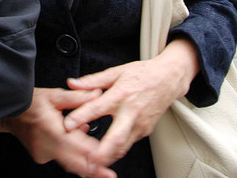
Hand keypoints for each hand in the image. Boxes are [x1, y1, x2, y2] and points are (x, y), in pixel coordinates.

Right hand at [0, 87, 116, 177]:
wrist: (9, 111)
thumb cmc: (30, 102)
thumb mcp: (54, 95)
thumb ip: (77, 97)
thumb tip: (97, 94)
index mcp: (52, 129)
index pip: (77, 146)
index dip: (92, 155)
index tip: (105, 162)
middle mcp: (47, 145)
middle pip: (74, 162)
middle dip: (93, 170)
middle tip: (109, 176)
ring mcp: (43, 153)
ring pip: (68, 164)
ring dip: (84, 167)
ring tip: (101, 173)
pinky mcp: (40, 156)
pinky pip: (60, 159)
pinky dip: (71, 156)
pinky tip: (77, 145)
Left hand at [64, 39, 199, 167]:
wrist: (168, 79)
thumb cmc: (142, 74)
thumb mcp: (116, 72)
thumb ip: (92, 81)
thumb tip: (72, 83)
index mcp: (121, 94)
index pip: (98, 107)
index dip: (81, 116)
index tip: (68, 125)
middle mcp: (131, 112)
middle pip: (116, 137)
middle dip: (101, 153)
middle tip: (88, 162)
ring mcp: (140, 124)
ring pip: (123, 146)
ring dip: (108, 157)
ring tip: (93, 165)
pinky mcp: (145, 131)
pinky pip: (128, 143)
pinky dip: (116, 151)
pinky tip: (106, 155)